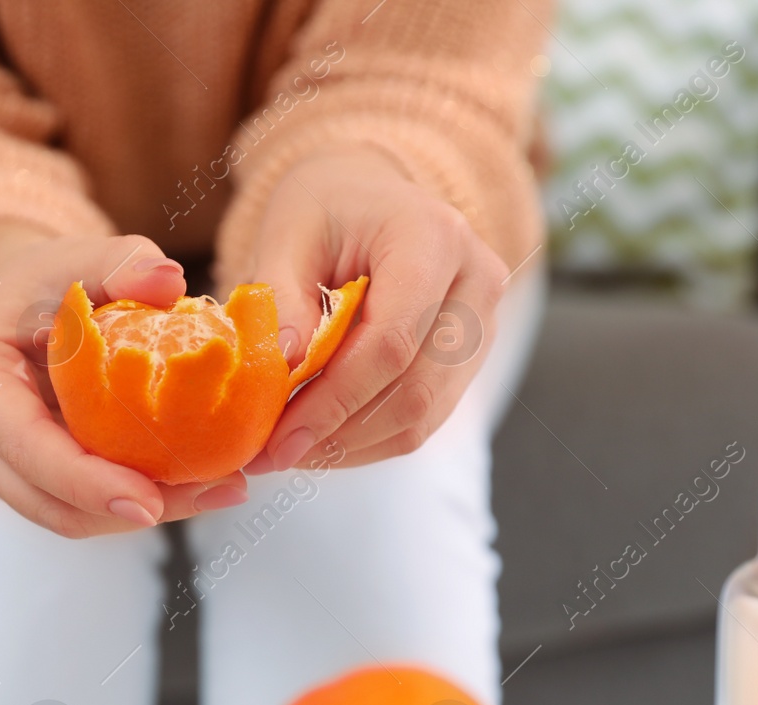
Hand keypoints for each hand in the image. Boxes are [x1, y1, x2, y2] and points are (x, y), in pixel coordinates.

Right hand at [0, 227, 249, 537]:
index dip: (85, 482)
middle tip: (219, 490)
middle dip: (132, 508)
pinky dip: (139, 500)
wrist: (17, 310)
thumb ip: (123, 263)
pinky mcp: (29, 484)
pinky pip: (84, 507)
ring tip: (222, 488)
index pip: (27, 447)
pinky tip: (199, 482)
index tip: (148, 501)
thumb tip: (168, 281)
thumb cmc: (45, 283)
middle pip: (50, 501)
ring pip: (70, 517)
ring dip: (148, 511)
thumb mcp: (81, 259)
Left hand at [245, 147, 516, 470]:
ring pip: (424, 416)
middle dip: (339, 433)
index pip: (392, 343)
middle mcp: (476, 281)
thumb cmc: (324, 209)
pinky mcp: (471, 358)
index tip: (278, 438)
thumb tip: (282, 372)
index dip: (334, 400)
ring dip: (351, 446)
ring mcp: (484, 324)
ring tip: (289, 449)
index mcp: (433, 237)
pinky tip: (321, 438)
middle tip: (273, 455)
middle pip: (415, 389)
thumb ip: (281, 301)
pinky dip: (368, 440)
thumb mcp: (286, 236)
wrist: (368, 196)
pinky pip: (424, 418)